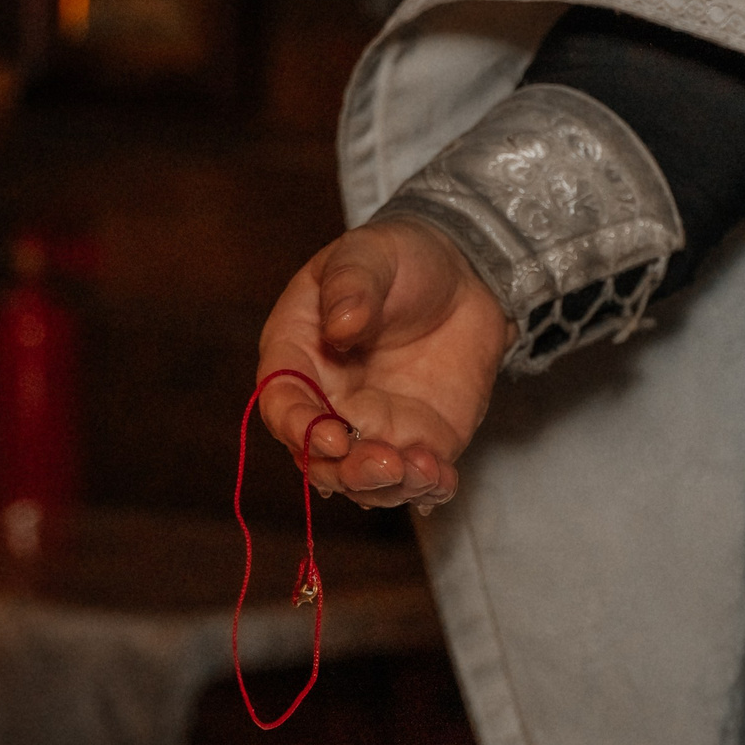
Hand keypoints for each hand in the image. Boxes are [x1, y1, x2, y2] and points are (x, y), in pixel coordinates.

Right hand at [253, 217, 511, 509]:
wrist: (462, 274)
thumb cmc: (399, 259)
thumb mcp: (369, 255)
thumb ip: (351, 286)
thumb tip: (342, 325)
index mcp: (297, 356)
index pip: (282, 402)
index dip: (298, 426)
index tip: (330, 437)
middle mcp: (328, 403)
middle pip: (319, 456)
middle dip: (347, 470)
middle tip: (384, 464)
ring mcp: (373, 428)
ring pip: (366, 479)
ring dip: (388, 487)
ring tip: (422, 470)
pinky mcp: (419, 442)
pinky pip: (417, 479)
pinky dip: (428, 488)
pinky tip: (443, 479)